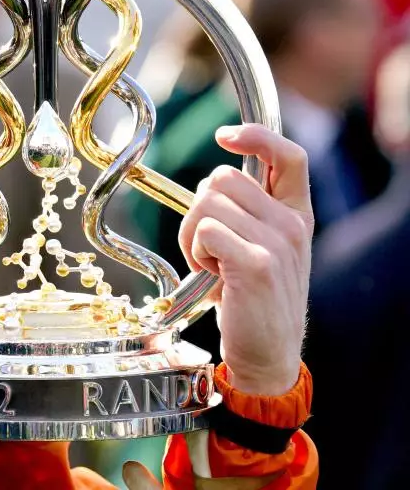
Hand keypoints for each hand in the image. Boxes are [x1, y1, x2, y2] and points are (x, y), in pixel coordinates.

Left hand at [177, 124, 312, 395]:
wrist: (265, 353)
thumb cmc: (251, 297)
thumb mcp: (261, 246)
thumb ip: (248, 211)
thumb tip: (216, 179)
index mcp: (297, 213)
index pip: (288, 156)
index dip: (256, 137)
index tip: (225, 137)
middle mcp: (292, 223)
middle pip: (222, 178)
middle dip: (200, 208)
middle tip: (209, 246)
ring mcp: (278, 242)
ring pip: (207, 203)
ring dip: (193, 233)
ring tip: (211, 264)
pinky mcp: (256, 264)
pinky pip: (203, 231)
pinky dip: (194, 251)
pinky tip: (211, 275)